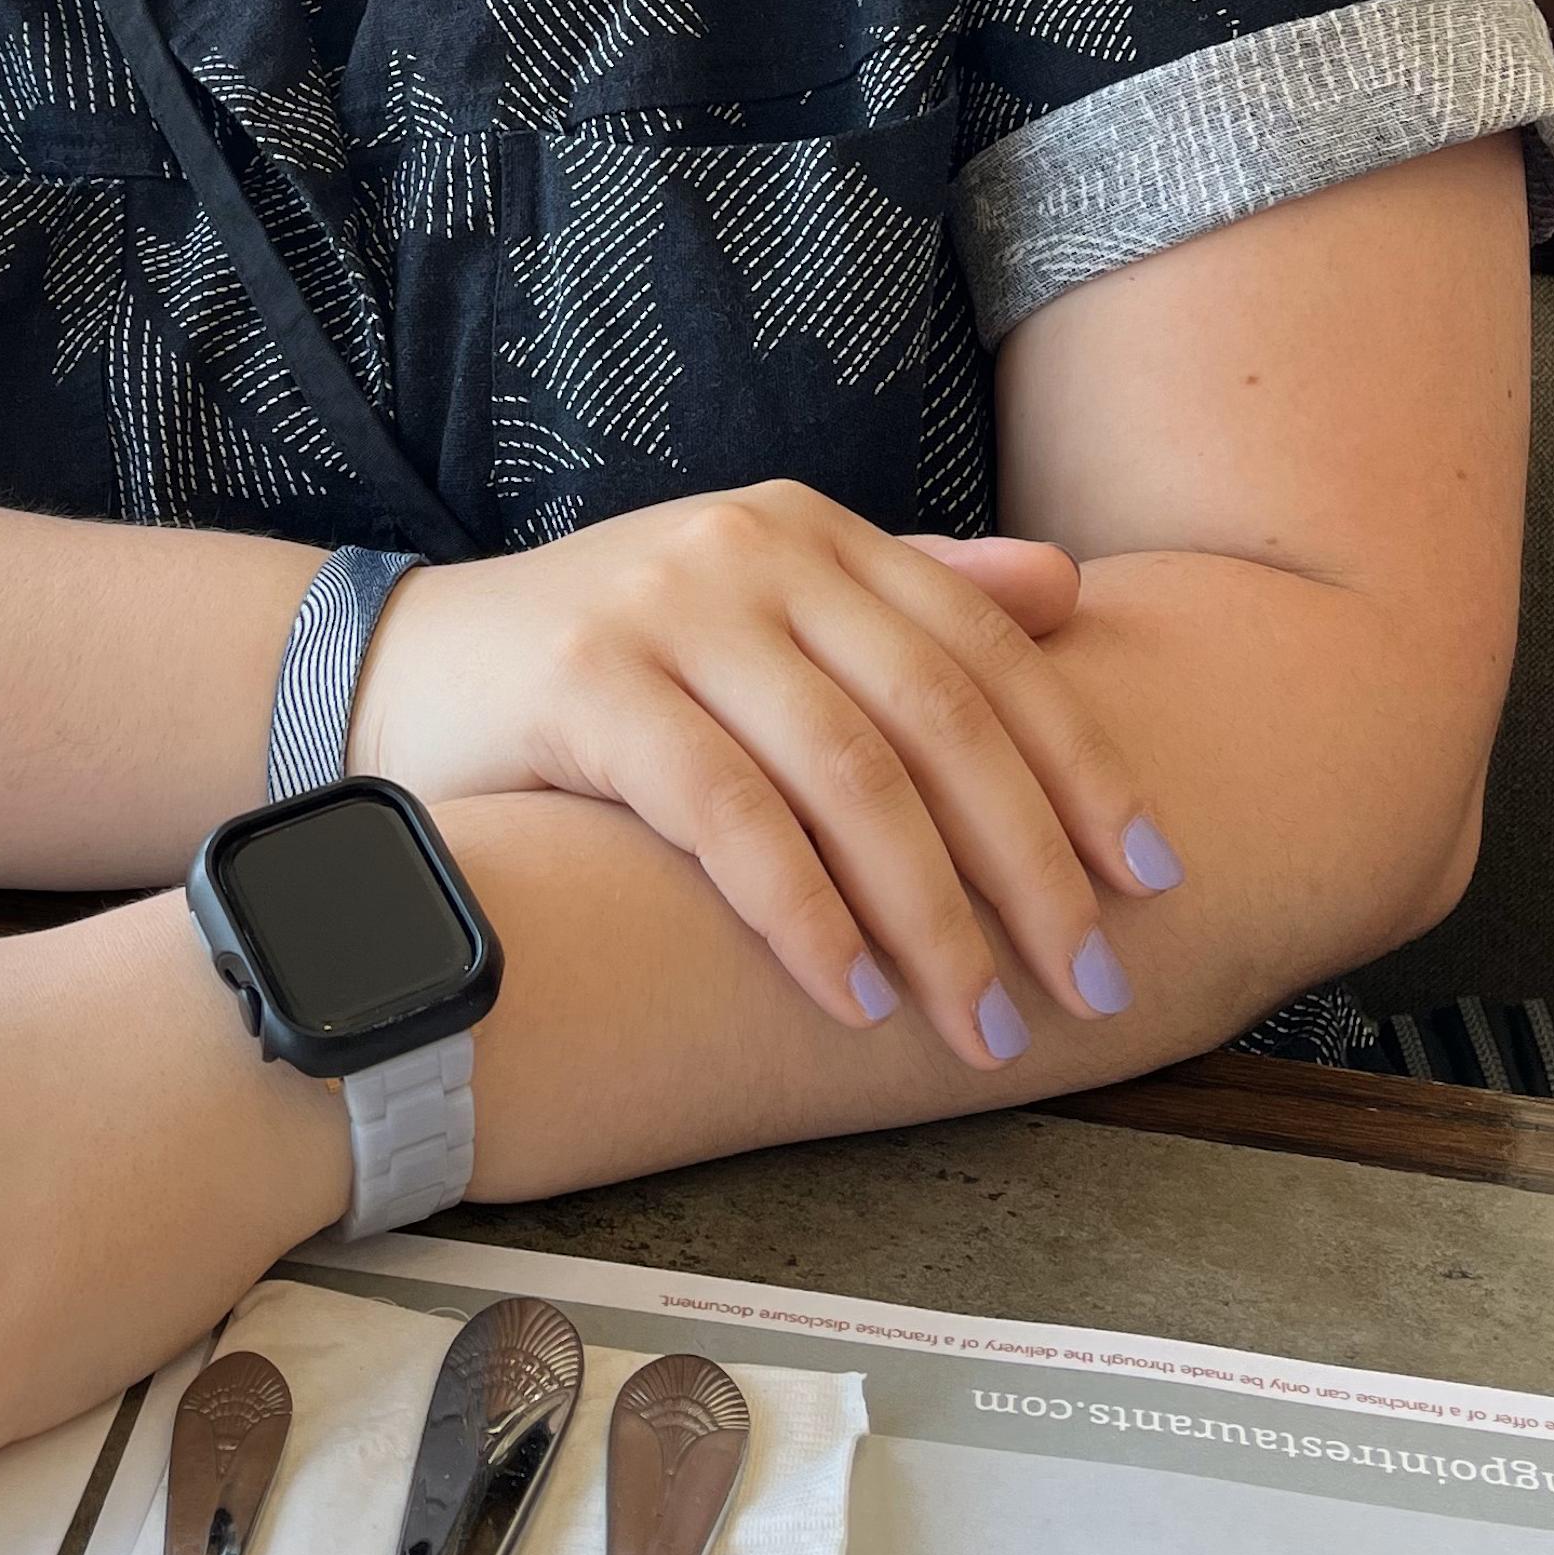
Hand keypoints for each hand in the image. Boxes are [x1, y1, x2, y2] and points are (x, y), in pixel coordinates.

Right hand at [353, 485, 1180, 1067]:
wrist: (402, 669)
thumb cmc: (606, 665)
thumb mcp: (761, 607)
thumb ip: (905, 597)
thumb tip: (1066, 588)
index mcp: (814, 531)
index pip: (987, 650)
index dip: (1080, 767)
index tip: (1152, 880)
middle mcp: (755, 549)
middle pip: (937, 718)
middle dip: (1026, 863)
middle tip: (1085, 984)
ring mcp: (668, 608)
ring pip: (846, 774)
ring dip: (930, 915)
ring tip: (979, 1023)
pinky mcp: (587, 681)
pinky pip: (726, 811)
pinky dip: (801, 911)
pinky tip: (850, 991)